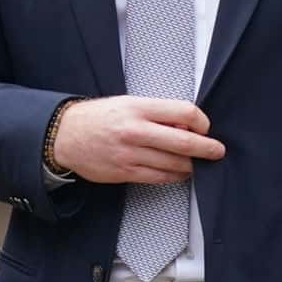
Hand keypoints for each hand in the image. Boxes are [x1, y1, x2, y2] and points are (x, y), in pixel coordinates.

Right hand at [48, 96, 223, 185]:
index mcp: (139, 108)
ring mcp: (130, 153)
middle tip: (217, 151)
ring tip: (196, 163)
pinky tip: (179, 172)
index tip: (205, 127)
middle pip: (183, 141)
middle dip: (206, 148)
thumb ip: (157, 113)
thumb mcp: (128, 103)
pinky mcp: (125, 172)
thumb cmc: (99, 117)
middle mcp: (136, 130)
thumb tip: (187, 125)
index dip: (201, 121)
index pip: (184, 112)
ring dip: (190, 165)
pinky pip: (159, 177)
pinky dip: (174, 176)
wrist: (65, 136)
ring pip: (174, 164)